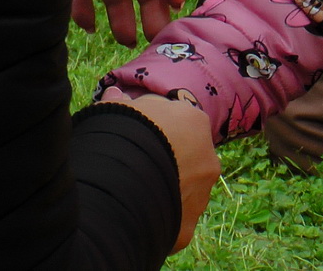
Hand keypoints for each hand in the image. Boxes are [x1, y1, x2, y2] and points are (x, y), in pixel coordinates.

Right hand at [107, 90, 220, 252]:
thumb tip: (115, 94)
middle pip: (187, 161)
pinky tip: (135, 220)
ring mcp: (200, 195)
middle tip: (134, 170)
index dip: (156, 133)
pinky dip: (158, 222)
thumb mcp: (117, 110)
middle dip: (166, 165)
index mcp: (194, 123)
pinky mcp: (187, 227)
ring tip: (132, 197)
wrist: (121, 177)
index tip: (135, 140)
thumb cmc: (120, 133)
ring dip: (166, 194)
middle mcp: (207, 159)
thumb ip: (122, 103)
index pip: (180, 126)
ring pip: (184, 194)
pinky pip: (172, 223)